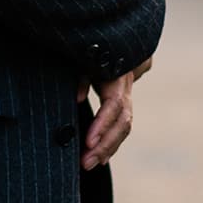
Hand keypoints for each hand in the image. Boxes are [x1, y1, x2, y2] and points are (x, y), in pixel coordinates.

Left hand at [77, 53, 154, 169]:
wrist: (112, 38)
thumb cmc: (89, 46)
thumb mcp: (82, 56)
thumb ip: (80, 74)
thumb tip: (76, 98)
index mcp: (117, 75)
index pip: (114, 105)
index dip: (102, 124)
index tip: (88, 143)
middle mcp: (125, 88)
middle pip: (122, 122)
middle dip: (104, 145)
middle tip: (85, 162)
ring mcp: (126, 96)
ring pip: (123, 127)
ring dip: (107, 148)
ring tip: (88, 164)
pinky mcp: (121, 102)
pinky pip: (119, 126)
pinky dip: (109, 142)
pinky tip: (98, 158)